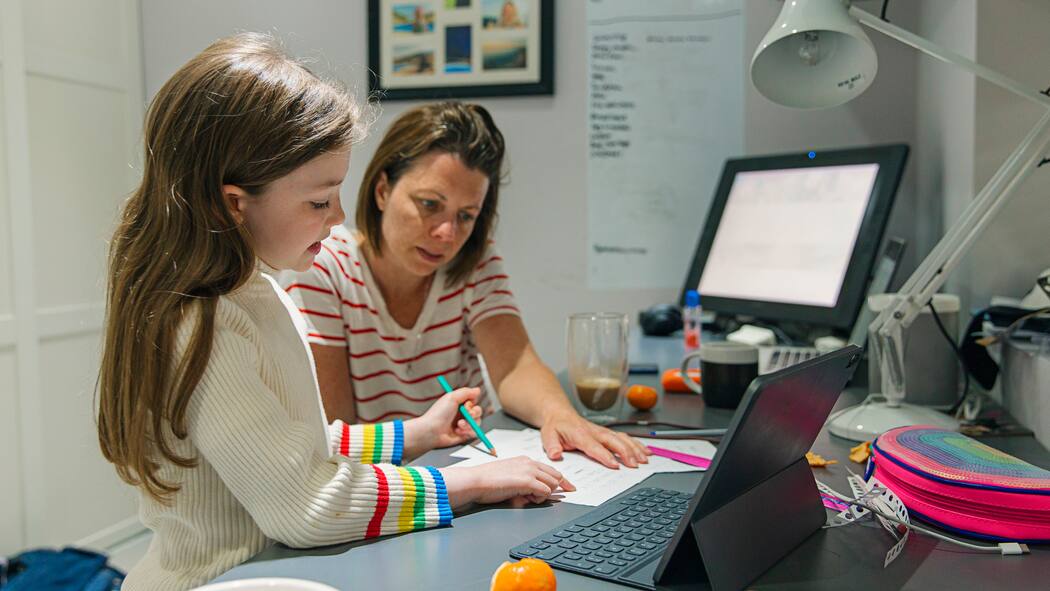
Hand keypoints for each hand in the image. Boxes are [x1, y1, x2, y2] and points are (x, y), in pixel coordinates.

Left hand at [403, 387, 482, 457]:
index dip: (472, 403)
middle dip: (474, 413)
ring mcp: (463, 424)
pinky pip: (474, 433)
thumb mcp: (452, 397)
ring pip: (477, 422)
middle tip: (468, 415)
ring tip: (459, 425)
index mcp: (458, 404)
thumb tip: (478, 390)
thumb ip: (466, 392)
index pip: (473, 401)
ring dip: (469, 424)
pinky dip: (467, 432)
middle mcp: (461, 413)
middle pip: (478, 411)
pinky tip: (457, 432)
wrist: (432, 432)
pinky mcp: (464, 435)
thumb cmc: (439, 414)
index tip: (466, 405)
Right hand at [440, 456, 575, 508]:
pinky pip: (545, 491)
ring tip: (526, 497)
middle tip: (543, 497)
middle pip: (556, 476)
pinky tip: (527, 498)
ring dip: (544, 494)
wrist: (475, 481)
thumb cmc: (487, 482)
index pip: (551, 469)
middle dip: (554, 489)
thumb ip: (524, 482)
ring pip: (553, 483)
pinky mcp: (526, 481)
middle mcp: (529, 463)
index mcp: (525, 460)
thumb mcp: (510, 478)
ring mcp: (529, 470)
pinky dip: (540, 497)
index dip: (562, 481)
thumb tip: (535, 493)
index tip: (569, 488)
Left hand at [540, 410, 650, 468]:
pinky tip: (646, 451)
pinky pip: (625, 437)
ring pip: (622, 439)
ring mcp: (603, 432)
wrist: (560, 414)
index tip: (614, 464)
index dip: (604, 455)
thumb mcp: (547, 435)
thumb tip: (556, 455)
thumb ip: (551, 446)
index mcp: (580, 434)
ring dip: (634, 448)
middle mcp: (595, 432)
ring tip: (644, 459)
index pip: (594, 446)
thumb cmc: (555, 426)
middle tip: (635, 465)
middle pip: (613, 442)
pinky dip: (637, 444)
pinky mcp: (608, 433)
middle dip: (626, 452)